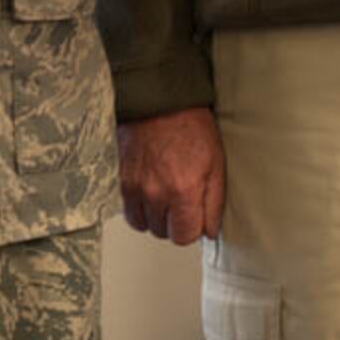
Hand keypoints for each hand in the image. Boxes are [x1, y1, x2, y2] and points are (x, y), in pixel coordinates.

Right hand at [118, 108, 225, 244]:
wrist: (160, 103)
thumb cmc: (190, 127)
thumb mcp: (216, 164)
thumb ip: (214, 203)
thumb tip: (211, 231)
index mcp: (183, 190)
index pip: (186, 236)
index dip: (194, 229)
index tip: (198, 217)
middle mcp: (156, 193)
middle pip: (165, 234)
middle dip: (177, 223)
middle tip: (184, 203)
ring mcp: (136, 189)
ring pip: (147, 227)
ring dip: (158, 218)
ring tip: (167, 199)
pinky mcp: (123, 183)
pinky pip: (131, 214)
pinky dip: (142, 211)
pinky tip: (152, 195)